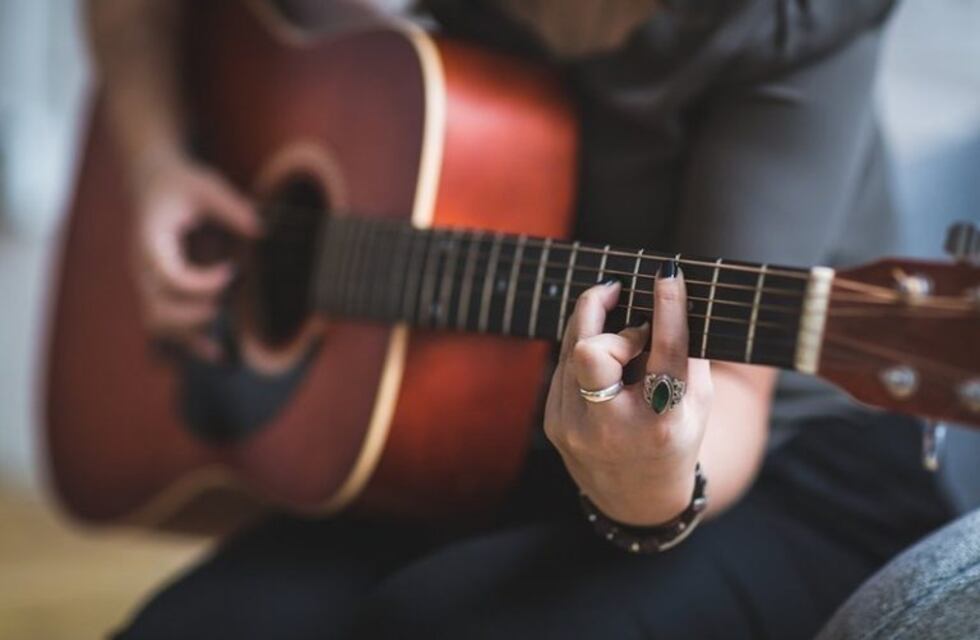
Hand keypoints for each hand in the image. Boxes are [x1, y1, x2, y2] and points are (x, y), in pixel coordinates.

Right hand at [130, 152, 260, 360]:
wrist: (152, 184)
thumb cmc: (181, 185)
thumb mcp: (207, 186)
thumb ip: (232, 207)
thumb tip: (261, 229)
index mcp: (151, 240)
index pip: (168, 275)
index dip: (201, 282)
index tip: (234, 272)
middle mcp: (143, 267)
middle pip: (157, 309)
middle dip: (194, 316)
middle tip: (226, 304)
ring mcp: (148, 283)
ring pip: (157, 324)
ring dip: (190, 337)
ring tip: (223, 347)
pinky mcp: (159, 292)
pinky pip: (166, 328)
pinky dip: (190, 343)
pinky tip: (220, 355)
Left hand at [543, 263, 712, 525]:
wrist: (635, 498)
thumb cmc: (675, 436)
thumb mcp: (697, 402)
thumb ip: (687, 351)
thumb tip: (670, 292)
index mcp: (662, 423)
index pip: (665, 354)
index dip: (668, 309)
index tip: (667, 273)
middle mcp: (614, 427)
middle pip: (592, 351)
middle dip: (603, 315)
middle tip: (621, 295)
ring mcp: (576, 426)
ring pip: (571, 346)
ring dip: (595, 325)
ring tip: (619, 326)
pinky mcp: (553, 421)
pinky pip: (563, 363)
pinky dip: (584, 350)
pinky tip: (603, 358)